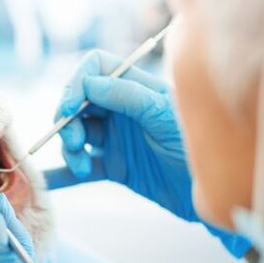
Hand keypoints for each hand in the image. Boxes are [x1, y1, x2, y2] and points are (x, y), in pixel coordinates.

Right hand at [57, 49, 197, 220]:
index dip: (76, 84)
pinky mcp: (116, 168)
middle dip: (69, 121)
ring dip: (70, 148)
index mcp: (138, 89)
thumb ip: (128, 97)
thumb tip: (88, 83)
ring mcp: (118, 139)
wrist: (217, 194)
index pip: (96, 68)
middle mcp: (124, 110)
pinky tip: (46, 181)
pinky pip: (81, 167)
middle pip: (80, 104)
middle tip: (75, 143)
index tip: (69, 108)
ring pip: (77, 135)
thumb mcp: (164, 116)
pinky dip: (62, 174)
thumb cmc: (199, 147)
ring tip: (82, 165)